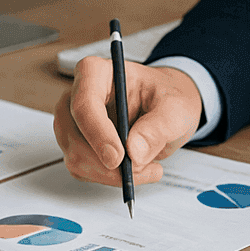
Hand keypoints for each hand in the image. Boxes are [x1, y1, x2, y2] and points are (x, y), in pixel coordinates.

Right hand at [53, 57, 202, 186]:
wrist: (167, 108)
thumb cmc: (167, 98)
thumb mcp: (175, 107)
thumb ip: (158, 126)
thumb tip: (134, 151)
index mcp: (97, 72)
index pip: (84, 104)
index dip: (98, 133)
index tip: (118, 157)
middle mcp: (78, 95)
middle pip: (74, 135)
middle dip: (105, 162)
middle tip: (141, 168)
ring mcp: (73, 122)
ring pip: (76, 158)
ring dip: (110, 173)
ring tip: (147, 166)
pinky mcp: (76, 145)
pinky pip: (83, 170)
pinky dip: (108, 177)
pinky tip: (135, 167)